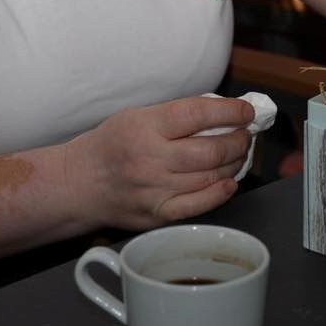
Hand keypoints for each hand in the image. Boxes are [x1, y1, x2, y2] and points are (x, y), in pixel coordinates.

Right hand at [65, 96, 253, 229]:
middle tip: (245, 135)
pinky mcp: (157, 214)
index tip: (246, 111)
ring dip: (234, 164)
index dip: (230, 111)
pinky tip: (229, 182)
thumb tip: (222, 113)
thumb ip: (176, 115)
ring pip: (210, 177)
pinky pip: (197, 205)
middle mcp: (151, 158)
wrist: (78, 183)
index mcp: (146, 127)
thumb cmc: (111, 145)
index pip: (198, 114)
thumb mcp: (137, 116)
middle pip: (211, 149)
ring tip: (239, 154)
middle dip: (238, 140)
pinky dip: (219, 193)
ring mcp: (155, 189)